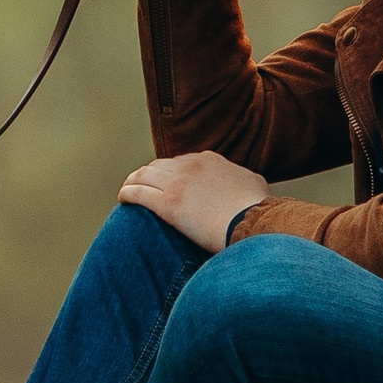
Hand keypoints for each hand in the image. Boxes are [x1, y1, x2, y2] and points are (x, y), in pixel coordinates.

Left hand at [118, 149, 268, 252]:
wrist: (255, 223)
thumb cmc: (260, 211)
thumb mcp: (254, 183)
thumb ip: (241, 179)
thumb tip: (242, 183)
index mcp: (210, 160)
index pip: (181, 161)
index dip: (171, 171)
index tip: (167, 181)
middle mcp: (191, 166)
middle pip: (160, 166)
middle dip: (150, 175)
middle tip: (143, 185)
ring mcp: (178, 183)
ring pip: (144, 176)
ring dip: (134, 181)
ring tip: (128, 190)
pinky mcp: (168, 203)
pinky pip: (138, 193)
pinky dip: (127, 193)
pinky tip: (122, 199)